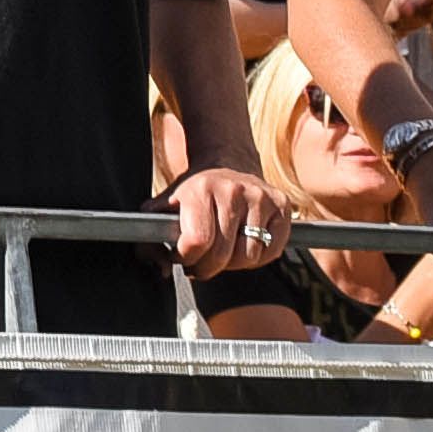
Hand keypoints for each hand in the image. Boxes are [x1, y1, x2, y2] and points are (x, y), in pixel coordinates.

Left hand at [165, 164, 285, 280]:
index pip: (196, 242)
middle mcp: (233, 190)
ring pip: (249, 257)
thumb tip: (162, 269)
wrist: (226, 162)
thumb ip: (150, 238)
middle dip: (206, 267)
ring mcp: (260, 197)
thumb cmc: (194, 192)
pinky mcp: (282, 205)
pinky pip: (271, 251)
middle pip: (222, 255)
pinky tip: (243, 245)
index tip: (182, 256)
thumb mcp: (165, 206)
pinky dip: (257, 258)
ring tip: (222, 251)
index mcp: (200, 189)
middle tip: (200, 261)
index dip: (186, 258)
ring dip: (233, 264)